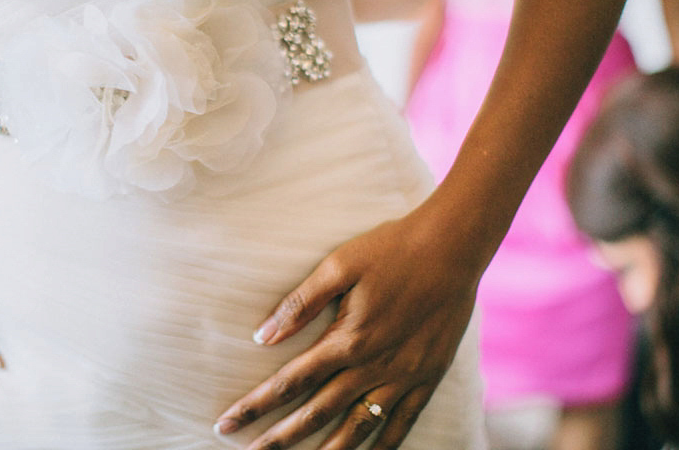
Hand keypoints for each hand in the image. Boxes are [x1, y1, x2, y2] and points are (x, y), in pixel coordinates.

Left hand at [214, 206, 481, 448]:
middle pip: (318, 413)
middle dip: (280, 438)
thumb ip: (300, 304)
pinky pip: (403, 423)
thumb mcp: (338, 266)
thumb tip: (262, 336)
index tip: (226, 423)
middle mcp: (373, 367)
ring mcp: (404, 377)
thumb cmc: (391, 249)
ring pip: (359, 428)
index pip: (290, 382)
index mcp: (347, 340)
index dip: (255, 406)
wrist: (452, 247)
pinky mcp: (429, 377)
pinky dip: (384, 445)